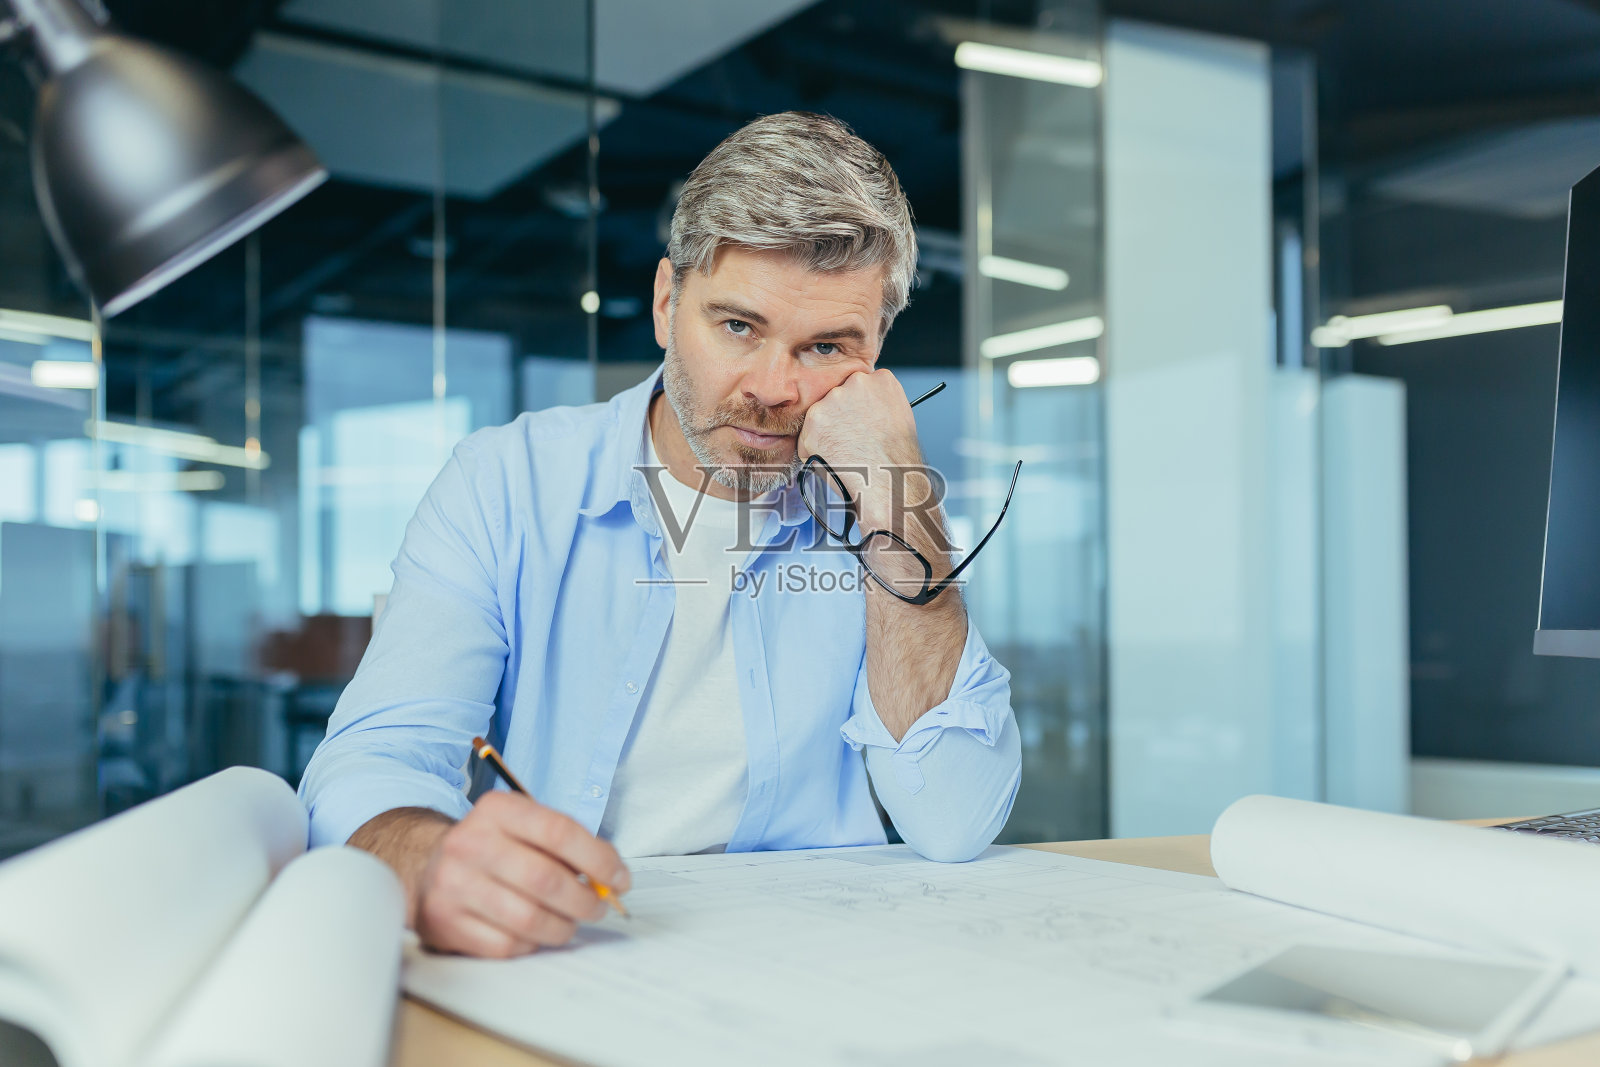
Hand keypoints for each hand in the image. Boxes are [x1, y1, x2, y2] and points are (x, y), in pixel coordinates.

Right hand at [414, 792, 630, 957]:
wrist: (425, 865)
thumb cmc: (492, 847)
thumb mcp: (524, 825)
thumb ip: (568, 844)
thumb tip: (612, 878)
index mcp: (497, 811)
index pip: (559, 832)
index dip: (599, 859)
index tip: (620, 879)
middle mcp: (470, 844)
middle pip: (546, 879)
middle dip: (585, 900)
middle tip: (599, 907)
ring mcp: (454, 885)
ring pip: (529, 919)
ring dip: (563, 926)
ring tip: (571, 922)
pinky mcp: (446, 923)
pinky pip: (506, 944)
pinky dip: (532, 943)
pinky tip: (536, 932)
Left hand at [798, 369, 923, 529]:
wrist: (888, 481)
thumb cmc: (897, 459)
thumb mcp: (898, 418)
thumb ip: (878, 404)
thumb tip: (863, 410)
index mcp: (881, 380)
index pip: (860, 386)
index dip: (858, 408)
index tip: (860, 422)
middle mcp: (856, 382)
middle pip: (839, 396)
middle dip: (840, 417)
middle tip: (852, 440)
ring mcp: (834, 399)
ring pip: (821, 415)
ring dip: (826, 433)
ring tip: (846, 452)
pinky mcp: (815, 419)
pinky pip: (807, 436)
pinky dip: (813, 449)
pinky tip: (834, 459)